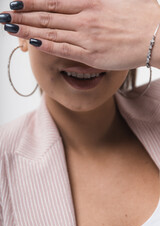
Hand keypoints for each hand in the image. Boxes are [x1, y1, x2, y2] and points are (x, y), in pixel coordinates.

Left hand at [1, 0, 159, 70]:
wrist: (156, 36)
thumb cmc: (142, 17)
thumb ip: (96, 0)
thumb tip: (82, 0)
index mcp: (92, 1)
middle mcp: (86, 17)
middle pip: (48, 14)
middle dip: (23, 13)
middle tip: (5, 14)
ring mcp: (87, 37)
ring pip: (52, 31)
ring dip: (28, 29)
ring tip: (10, 27)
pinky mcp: (92, 55)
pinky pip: (63, 49)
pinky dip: (46, 45)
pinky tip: (30, 43)